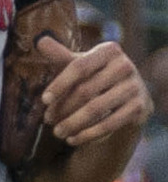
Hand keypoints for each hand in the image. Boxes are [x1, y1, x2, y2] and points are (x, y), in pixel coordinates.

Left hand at [37, 35, 151, 147]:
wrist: (128, 93)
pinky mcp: (140, 107)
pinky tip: (73, 140)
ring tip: (57, 132)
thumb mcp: (80, 63)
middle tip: (48, 120)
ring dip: (73, 123)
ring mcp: (134, 87)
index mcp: (109, 50)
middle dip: (63, 107)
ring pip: (96, 109)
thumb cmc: (96, 75)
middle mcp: (125, 66)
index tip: (43, 100)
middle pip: (86, 90)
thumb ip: (61, 55)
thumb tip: (40, 41)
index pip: (79, 67)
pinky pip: (110, 124)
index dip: (59, 84)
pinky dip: (89, 134)